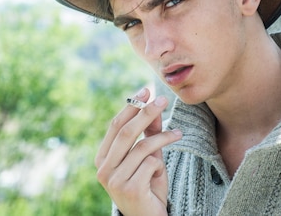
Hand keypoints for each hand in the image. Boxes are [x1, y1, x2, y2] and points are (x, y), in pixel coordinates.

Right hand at [95, 88, 181, 215]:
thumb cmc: (148, 187)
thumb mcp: (148, 157)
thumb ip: (148, 134)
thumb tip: (153, 106)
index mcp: (102, 159)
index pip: (115, 126)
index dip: (130, 107)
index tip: (146, 91)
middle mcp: (103, 169)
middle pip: (126, 132)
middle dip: (146, 113)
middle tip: (163, 100)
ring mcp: (114, 181)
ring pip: (142, 147)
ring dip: (163, 138)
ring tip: (178, 134)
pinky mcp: (130, 189)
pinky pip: (150, 164)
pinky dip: (159, 165)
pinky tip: (159, 175)